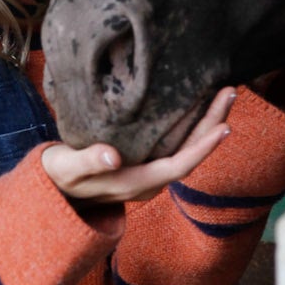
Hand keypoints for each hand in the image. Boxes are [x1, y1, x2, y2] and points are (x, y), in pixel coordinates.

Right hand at [41, 87, 237, 208]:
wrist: (55, 192)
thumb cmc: (59, 176)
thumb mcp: (67, 167)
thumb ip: (89, 161)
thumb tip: (112, 156)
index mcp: (136, 184)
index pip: (179, 166)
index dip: (202, 148)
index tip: (224, 126)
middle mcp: (150, 182)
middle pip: (191, 155)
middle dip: (213, 124)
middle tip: (230, 92)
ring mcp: (150, 175)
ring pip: (187, 150)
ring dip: (207, 124)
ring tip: (222, 94)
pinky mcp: (146, 165)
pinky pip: (177, 147)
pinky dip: (192, 127)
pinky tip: (197, 106)